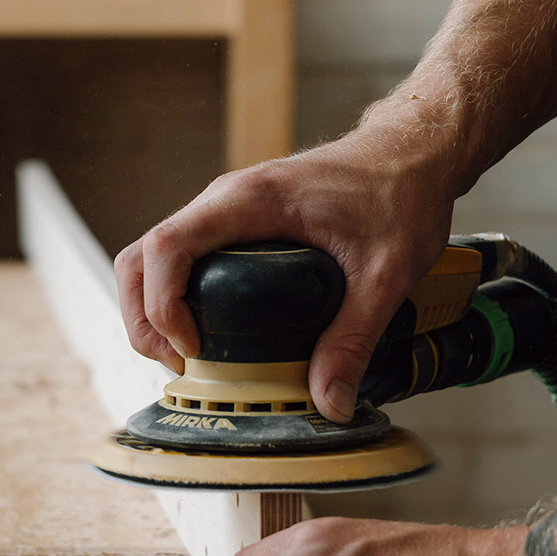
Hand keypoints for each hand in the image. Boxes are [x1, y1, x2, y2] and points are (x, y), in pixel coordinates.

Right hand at [114, 123, 459, 421]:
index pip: (167, 247)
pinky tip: (209, 328)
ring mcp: (229, 206)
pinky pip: (185, 253)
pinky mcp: (239, 217)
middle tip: (178, 364)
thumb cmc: (400, 194)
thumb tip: (329, 404)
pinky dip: (176, 292)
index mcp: (249, 200)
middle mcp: (226, 198)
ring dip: (154, 305)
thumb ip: (354, 337)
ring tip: (187, 355)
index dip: (161, 305)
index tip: (191, 348)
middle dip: (144, 316)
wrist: (413, 152)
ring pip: (157, 253)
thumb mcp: (385, 274)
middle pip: (145, 254)